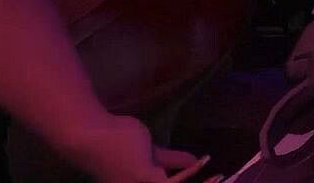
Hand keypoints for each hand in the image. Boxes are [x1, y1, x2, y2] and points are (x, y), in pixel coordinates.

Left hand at [53, 113, 209, 181]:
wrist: (92, 134)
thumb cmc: (116, 142)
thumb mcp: (150, 153)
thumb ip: (171, 159)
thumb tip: (193, 161)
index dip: (186, 181)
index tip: (212, 180)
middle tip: (220, 180)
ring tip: (220, 178)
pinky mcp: (145, 179)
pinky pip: (175, 182)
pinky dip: (192, 173)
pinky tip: (204, 161)